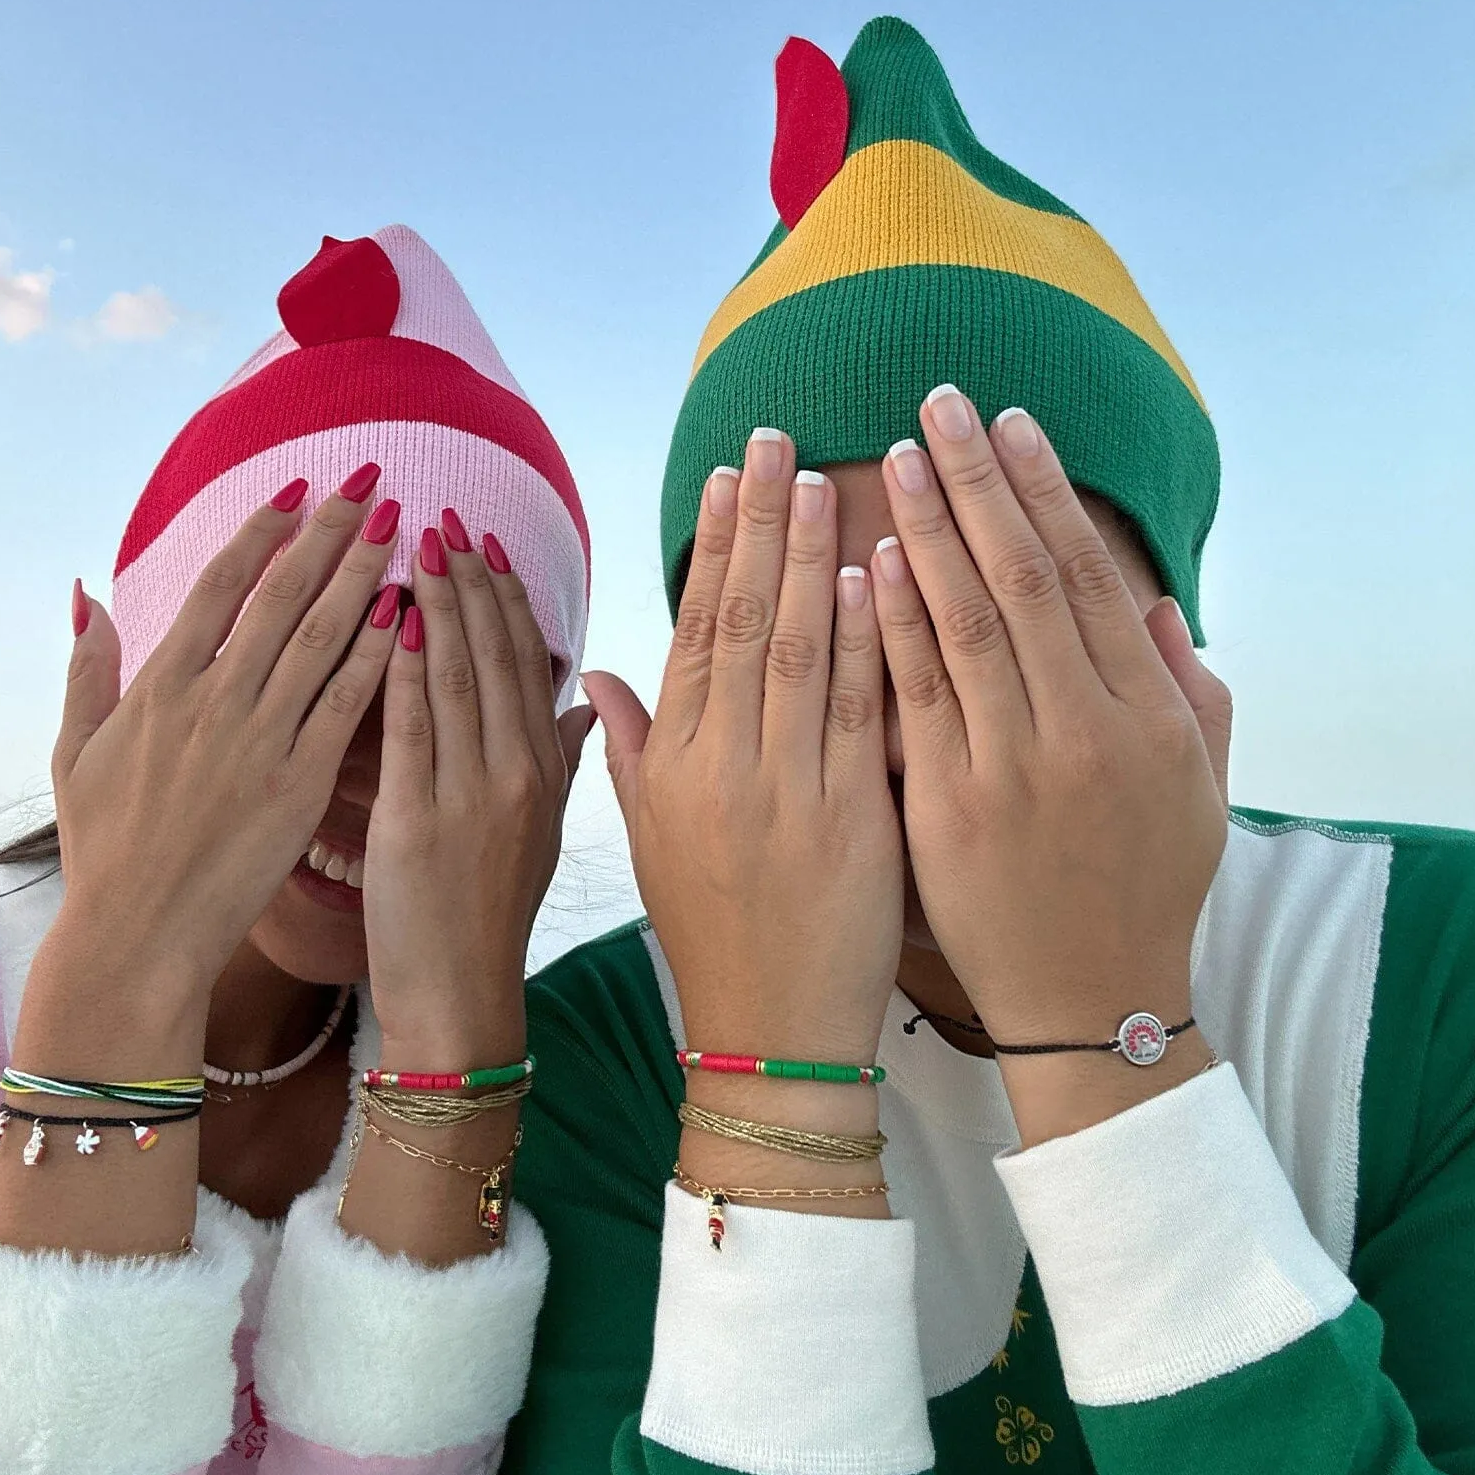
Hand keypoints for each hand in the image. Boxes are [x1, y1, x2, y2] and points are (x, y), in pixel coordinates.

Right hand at [50, 473, 401, 1008]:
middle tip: (373, 483)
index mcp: (161, 684)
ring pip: (322, 637)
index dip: (267, 529)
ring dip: (363, 576)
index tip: (302, 489)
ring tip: (399, 528)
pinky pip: (346, 705)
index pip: (224, 584)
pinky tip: (406, 615)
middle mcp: (214, 700)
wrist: (138, 933)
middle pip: (284, 595)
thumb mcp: (74, 750)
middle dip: (331, 533)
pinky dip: (377, 654)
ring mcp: (260, 739)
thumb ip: (87, 668)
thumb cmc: (106, 846)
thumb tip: (87, 593)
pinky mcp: (300, 783)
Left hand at [360, 517, 589, 1057]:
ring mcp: (473, 797)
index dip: (508, 599)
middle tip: (445, 519)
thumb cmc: (491, 916)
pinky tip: (390, 619)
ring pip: (459, 679)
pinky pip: (413, 729)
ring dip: (439, 606)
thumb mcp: (544, 834)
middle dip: (471, 583)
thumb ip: (565, 760)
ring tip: (416, 546)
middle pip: (498, 657)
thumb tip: (589, 701)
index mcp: (546, 774)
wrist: (462, 997)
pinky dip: (403, 669)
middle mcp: (519, 776)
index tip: (485, 546)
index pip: (530, 665)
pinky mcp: (420, 822)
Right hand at [586, 431, 902, 1067]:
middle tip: (776, 435)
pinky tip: (875, 571)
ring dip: (812, 555)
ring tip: (823, 475)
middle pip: (744, 620)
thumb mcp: (649, 844)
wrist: (768, 1039)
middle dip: (759, 520)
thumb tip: (599, 671)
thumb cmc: (711, 938)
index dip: (711, 546)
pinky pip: (861, 711)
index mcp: (674, 767)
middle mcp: (724, 767)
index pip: (693, 631)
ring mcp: (789, 791)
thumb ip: (632, 751)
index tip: (726, 474)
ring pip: (800, 650)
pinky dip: (870, 638)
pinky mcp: (854, 819)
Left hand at [871, 391, 1227, 1132]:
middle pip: (1023, 579)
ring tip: (896, 456)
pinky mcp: (944, 807)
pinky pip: (911, 698)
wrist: (1089, 1000)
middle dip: (978, 483)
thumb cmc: (1146, 888)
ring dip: (927, 533)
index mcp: (1147, 716)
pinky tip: (865, 563)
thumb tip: (1159, 605)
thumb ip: (1188, 691)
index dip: (1045, 493)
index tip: (1010, 425)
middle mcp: (1082, 730)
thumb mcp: (1201, 790)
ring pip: (963, 625)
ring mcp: (1009, 768)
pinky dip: (889, 625)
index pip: (1088, 577)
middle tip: (939, 404)